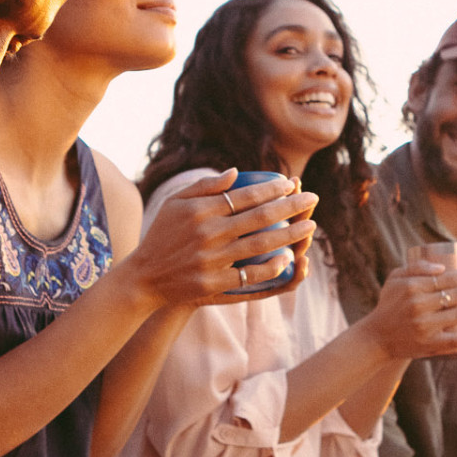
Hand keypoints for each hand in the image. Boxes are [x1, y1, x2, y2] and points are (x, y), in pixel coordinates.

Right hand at [128, 171, 317, 306]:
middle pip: (259, 218)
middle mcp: (207, 234)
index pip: (244, 196)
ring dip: (290, 234)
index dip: (271, 189)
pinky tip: (289, 259)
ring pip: (261, 245)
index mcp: (200, 211)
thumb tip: (236, 172)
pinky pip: (250, 275)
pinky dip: (271, 267)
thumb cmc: (161, 235)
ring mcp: (212, 260)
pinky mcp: (213, 284)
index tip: (291, 183)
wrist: (144, 278)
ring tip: (310, 226)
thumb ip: (204, 186)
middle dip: (291, 206)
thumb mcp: (174, 203)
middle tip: (313, 199)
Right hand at [362, 261, 456, 360]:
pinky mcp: (428, 345)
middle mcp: (418, 306)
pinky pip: (455, 341)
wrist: (376, 338)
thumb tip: (443, 267)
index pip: (447, 279)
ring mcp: (424, 327)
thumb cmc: (389, 305)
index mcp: (412, 287)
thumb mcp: (395, 279)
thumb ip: (415, 267)